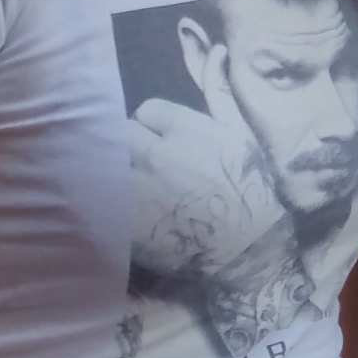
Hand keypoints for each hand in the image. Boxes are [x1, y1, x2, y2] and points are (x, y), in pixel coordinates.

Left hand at [126, 94, 294, 293]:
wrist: (248, 249)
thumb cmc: (252, 193)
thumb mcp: (239, 142)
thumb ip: (208, 121)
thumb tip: (193, 108)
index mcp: (187, 131)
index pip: (148, 110)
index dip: (154, 124)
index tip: (160, 136)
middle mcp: (155, 154)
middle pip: (123, 133)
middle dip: (131, 142)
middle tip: (142, 158)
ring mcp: (136, 189)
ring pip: (107, 166)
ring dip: (117, 171)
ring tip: (131, 184)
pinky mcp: (124, 222)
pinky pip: (105, 201)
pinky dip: (112, 202)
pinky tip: (124, 209)